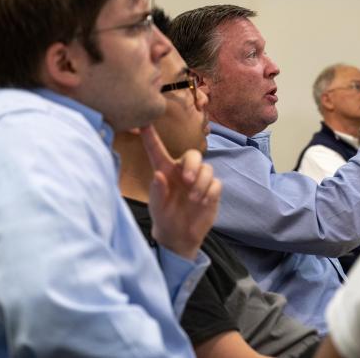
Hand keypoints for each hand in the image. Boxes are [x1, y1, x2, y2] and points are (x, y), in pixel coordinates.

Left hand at [140, 125, 221, 259]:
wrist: (179, 236)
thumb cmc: (164, 216)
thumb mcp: (156, 206)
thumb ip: (157, 191)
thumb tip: (158, 174)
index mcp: (165, 170)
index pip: (157, 150)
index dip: (150, 136)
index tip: (144, 122)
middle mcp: (183, 171)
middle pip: (194, 155)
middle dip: (193, 165)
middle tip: (188, 181)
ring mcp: (199, 180)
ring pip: (207, 169)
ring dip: (201, 183)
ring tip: (194, 199)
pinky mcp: (211, 190)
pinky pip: (216, 183)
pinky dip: (209, 192)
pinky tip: (202, 203)